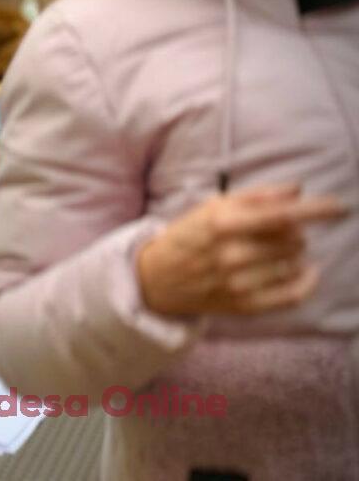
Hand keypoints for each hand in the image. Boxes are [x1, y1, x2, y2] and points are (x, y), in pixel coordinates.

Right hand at [136, 184, 345, 316]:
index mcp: (222, 224)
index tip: (340, 206)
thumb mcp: (211, 207)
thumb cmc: (187, 237)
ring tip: (274, 250)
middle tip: (275, 232)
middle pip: (293, 239)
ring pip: (294, 263)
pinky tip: (306, 272)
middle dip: (293, 232)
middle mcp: (231, 255)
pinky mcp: (244, 306)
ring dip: (294, 254)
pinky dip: (307, 282)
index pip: (282, 215)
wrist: (156, 279)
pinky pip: (292, 296)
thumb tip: (297, 190)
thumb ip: (255, 196)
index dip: (317, 210)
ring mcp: (238, 283)